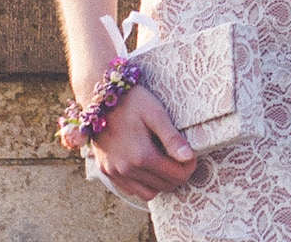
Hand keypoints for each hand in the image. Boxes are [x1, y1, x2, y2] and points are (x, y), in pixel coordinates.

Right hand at [89, 85, 196, 201]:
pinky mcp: (105, 171)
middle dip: (177, 173)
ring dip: (160, 181)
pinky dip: (142, 183)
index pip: (176, 176)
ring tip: (163, 162)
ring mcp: (114, 172)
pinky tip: (146, 166)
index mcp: (142, 156)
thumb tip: (188, 157)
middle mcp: (126, 169)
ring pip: (147, 193)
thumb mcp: (156, 114)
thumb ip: (172, 138)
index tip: (191, 154)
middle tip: (179, 157)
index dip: (189, 166)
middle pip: (164, 186)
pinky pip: (130, 189)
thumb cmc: (132, 102)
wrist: (99, 96)